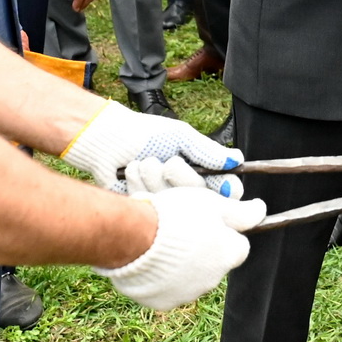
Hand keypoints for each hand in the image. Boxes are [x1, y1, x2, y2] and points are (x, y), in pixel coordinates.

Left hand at [60, 100, 244, 195]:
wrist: (106, 141)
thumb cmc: (144, 134)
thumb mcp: (181, 136)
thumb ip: (208, 151)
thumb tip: (236, 161)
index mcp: (199, 170)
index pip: (225, 190)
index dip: (226, 192)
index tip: (223, 189)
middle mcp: (184, 189)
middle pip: (201, 199)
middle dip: (182, 178)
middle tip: (168, 163)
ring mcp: (165, 201)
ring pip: (175, 203)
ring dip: (157, 178)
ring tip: (144, 162)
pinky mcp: (144, 208)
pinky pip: (151, 205)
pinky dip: (140, 184)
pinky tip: (131, 170)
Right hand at [92, 187, 265, 310]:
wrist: (134, 238)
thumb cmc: (177, 216)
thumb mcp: (212, 204)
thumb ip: (240, 212)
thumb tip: (261, 211)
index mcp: (229, 255)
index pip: (239, 246)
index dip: (225, 232)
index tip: (208, 222)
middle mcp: (213, 280)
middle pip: (214, 263)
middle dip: (203, 250)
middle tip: (181, 230)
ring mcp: (188, 294)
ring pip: (190, 278)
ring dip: (183, 265)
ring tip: (161, 243)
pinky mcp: (163, 303)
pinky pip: (167, 289)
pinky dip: (162, 278)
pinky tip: (150, 259)